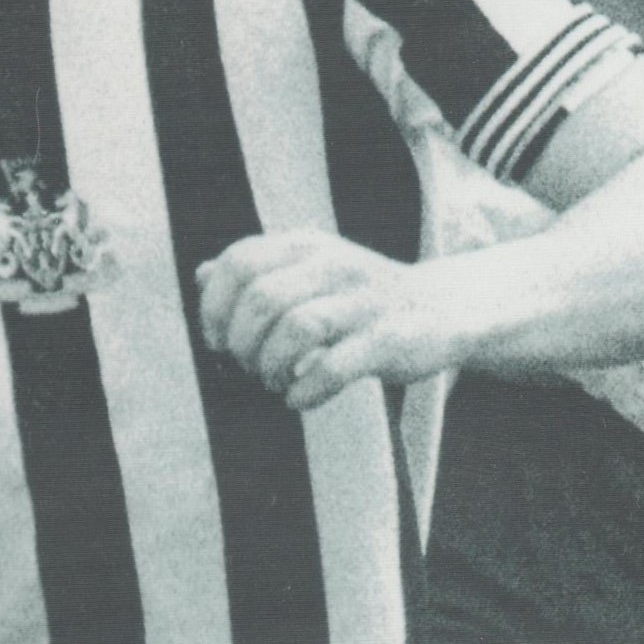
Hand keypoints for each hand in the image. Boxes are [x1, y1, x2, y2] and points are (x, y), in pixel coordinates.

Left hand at [196, 229, 452, 410]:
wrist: (441, 310)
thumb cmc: (359, 299)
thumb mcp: (309, 273)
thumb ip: (258, 272)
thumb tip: (202, 274)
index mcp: (307, 245)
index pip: (239, 262)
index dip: (215, 307)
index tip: (218, 341)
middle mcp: (334, 265)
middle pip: (262, 299)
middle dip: (243, 344)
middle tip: (250, 366)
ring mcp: (364, 301)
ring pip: (295, 328)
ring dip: (271, 367)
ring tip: (275, 381)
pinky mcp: (388, 340)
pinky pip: (333, 367)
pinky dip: (304, 391)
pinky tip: (299, 398)